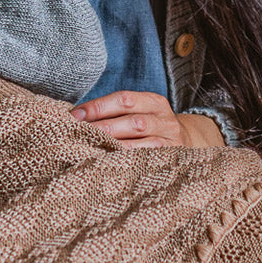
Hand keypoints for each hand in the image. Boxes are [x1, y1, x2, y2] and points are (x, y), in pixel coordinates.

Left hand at [71, 91, 225, 148]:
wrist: (186, 144)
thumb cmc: (150, 129)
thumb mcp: (140, 113)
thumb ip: (116, 113)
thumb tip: (77, 117)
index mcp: (154, 102)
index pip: (124, 99)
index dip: (98, 107)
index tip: (75, 115)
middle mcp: (164, 119)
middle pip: (132, 120)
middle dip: (103, 127)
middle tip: (78, 133)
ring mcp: (169, 141)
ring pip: (139, 141)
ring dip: (112, 145)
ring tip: (89, 148)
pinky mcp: (169, 159)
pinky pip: (144, 160)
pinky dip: (124, 161)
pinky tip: (107, 162)